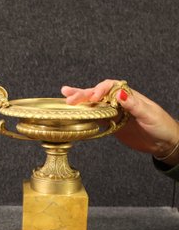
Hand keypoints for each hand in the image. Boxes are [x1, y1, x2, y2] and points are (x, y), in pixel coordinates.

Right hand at [61, 79, 178, 165]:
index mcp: (129, 95)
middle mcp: (119, 102)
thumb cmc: (161, 126)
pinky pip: (96, 117)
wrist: (163, 143)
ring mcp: (114, 113)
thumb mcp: (149, 114)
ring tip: (66, 96)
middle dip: (83, 94)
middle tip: (69, 97)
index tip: (93, 97)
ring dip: (81, 101)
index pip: (110, 86)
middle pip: (98, 94)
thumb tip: (119, 93)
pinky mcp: (111, 124)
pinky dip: (85, 114)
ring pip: (94, 104)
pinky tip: (75, 112)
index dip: (100, 89)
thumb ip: (133, 104)